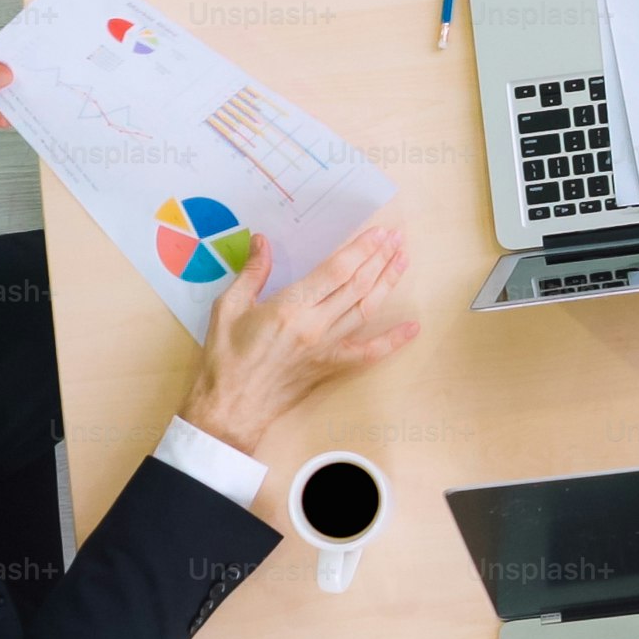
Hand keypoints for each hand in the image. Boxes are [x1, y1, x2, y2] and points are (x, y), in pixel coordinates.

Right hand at [176, 225, 417, 457]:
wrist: (231, 405)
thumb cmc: (226, 356)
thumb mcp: (228, 308)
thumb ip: (252, 273)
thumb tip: (262, 240)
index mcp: (290, 307)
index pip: (336, 270)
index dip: (361, 249)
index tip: (379, 233)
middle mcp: (316, 325)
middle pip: (358, 285)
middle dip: (380, 258)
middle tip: (397, 239)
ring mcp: (329, 347)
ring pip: (367, 309)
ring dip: (388, 283)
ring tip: (402, 261)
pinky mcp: (333, 365)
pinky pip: (369, 352)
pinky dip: (393, 339)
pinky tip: (412, 327)